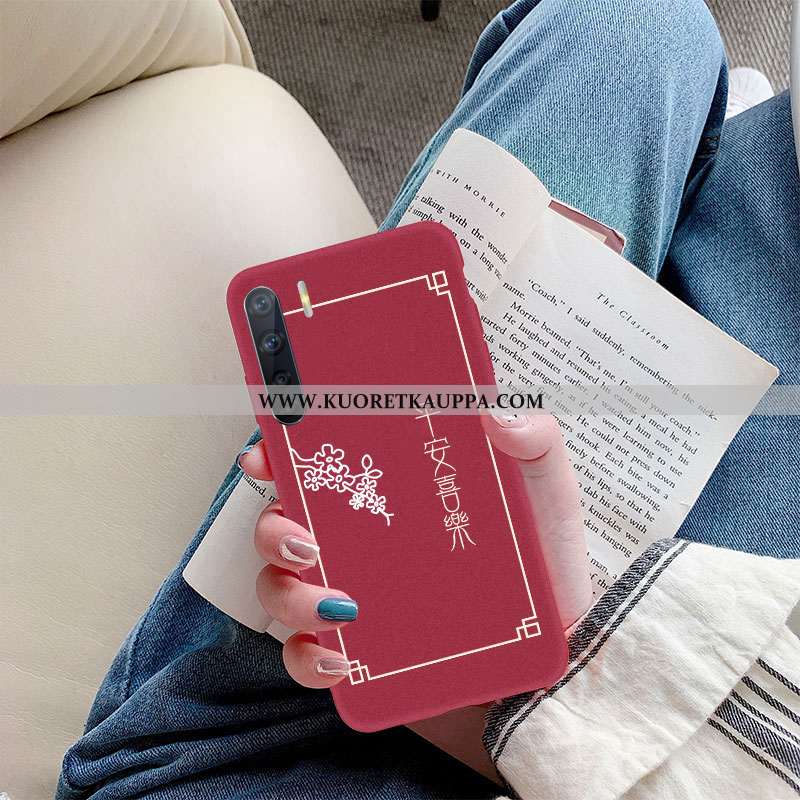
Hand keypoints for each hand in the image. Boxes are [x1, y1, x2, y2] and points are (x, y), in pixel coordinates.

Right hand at [239, 413, 591, 688]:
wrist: (555, 663)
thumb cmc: (546, 576)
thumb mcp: (548, 500)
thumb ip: (535, 447)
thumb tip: (493, 411)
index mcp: (395, 499)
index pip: (325, 466)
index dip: (283, 455)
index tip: (269, 455)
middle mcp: (363, 544)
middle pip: (286, 524)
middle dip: (273, 528)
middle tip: (304, 538)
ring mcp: (355, 598)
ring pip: (282, 588)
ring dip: (289, 594)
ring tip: (339, 606)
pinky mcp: (359, 656)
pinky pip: (305, 655)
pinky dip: (308, 657)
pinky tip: (341, 660)